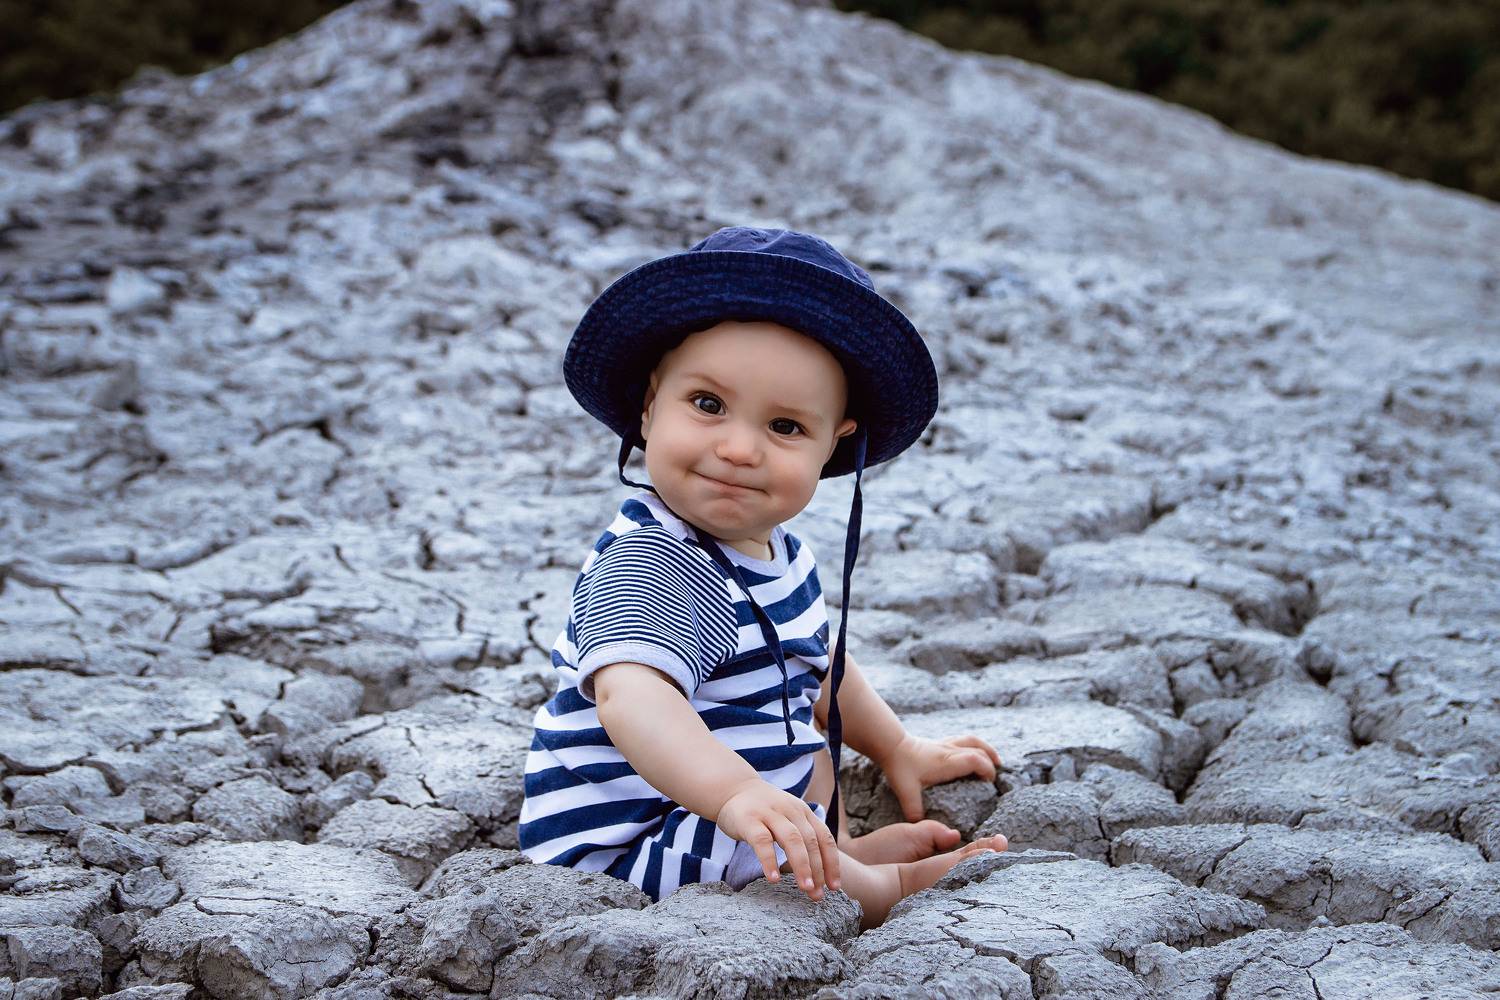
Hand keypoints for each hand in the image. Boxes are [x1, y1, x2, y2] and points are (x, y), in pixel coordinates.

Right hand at [716, 778, 840, 899]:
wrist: (732, 788)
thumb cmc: (763, 810)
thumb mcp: (788, 816)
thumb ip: (802, 835)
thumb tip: (820, 871)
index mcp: (803, 812)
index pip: (824, 837)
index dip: (831, 862)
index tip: (834, 886)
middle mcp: (790, 811)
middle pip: (810, 841)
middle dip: (818, 869)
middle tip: (818, 895)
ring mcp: (770, 814)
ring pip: (792, 840)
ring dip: (802, 866)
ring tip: (806, 888)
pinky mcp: (749, 820)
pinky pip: (762, 841)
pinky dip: (770, 861)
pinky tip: (774, 879)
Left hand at [878, 732, 1001, 821]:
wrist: (890, 744)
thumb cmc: (899, 767)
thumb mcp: (906, 792)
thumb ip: (914, 811)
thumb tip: (922, 828)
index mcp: (947, 762)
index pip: (975, 760)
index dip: (987, 770)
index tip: (989, 784)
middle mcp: (950, 751)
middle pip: (979, 749)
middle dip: (990, 763)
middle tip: (993, 780)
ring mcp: (946, 744)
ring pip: (973, 741)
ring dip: (987, 750)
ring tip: (996, 762)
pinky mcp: (940, 742)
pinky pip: (964, 740)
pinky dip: (975, 746)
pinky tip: (976, 753)